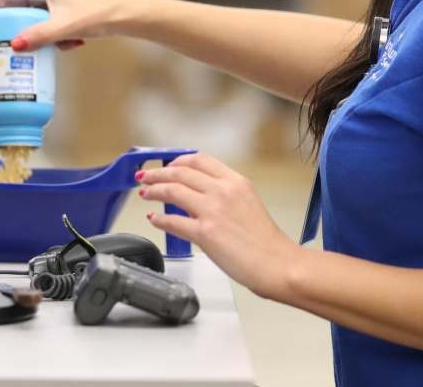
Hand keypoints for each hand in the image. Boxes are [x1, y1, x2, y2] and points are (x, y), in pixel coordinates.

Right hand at [0, 0, 131, 51]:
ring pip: (36, 15)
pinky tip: (73, 42)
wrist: (128, 14)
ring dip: (41, 34)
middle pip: (19, 6)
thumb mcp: (65, 28)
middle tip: (13, 46)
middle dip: (17, 28)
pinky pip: (50, 20)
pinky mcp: (68, 4)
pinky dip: (55, 34)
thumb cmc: (99, 14)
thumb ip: (39, 36)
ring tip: (56, 46)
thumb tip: (15, 45)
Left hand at [137, 153, 300, 299]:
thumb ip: (225, 195)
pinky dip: (159, 219)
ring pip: (172, 190)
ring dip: (154, 191)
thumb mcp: (248, 203)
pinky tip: (154, 219)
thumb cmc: (265, 241)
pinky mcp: (204, 233)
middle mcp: (223, 191)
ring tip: (145, 193)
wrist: (276, 263)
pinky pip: (173, 221)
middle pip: (180, 172)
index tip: (167, 165)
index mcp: (235, 181)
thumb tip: (200, 195)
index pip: (199, 160)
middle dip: (158, 173)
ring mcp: (212, 211)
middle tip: (145, 177)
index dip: (178, 161)